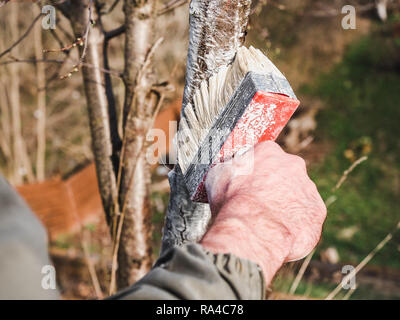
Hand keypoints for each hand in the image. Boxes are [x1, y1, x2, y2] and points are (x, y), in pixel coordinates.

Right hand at [200, 141, 326, 283]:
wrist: (252, 232)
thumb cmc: (231, 203)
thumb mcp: (218, 177)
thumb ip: (229, 168)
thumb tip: (228, 169)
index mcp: (269, 151)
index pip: (265, 156)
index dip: (256, 172)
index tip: (249, 185)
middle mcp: (293, 165)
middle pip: (285, 174)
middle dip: (275, 187)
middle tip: (259, 204)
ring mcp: (308, 188)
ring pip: (297, 196)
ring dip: (286, 206)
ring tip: (268, 223)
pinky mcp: (317, 211)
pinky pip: (306, 217)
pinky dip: (295, 225)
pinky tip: (279, 233)